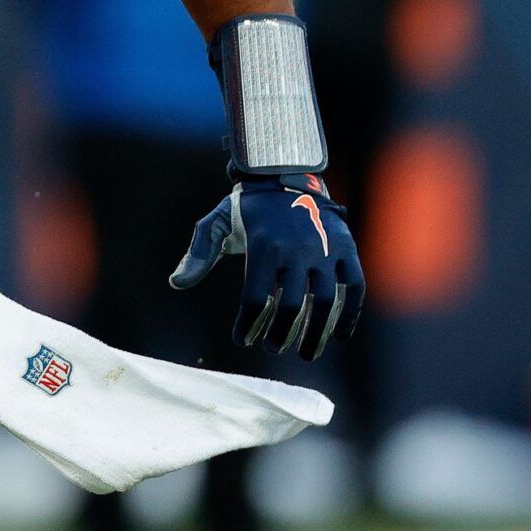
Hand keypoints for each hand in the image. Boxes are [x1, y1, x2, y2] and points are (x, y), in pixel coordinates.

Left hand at [169, 174, 364, 360]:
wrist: (287, 176)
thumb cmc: (249, 209)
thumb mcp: (218, 222)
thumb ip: (199, 252)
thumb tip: (175, 283)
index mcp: (263, 246)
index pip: (255, 299)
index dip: (248, 325)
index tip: (243, 340)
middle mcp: (297, 249)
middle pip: (291, 306)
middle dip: (280, 334)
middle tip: (272, 349)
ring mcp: (325, 249)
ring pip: (325, 302)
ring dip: (316, 333)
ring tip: (306, 354)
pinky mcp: (347, 248)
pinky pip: (354, 286)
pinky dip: (350, 314)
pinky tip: (340, 336)